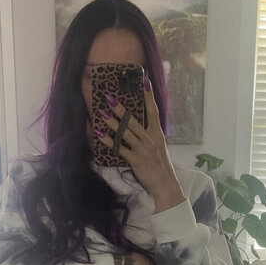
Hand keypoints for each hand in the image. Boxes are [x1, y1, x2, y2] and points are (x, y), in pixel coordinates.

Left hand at [96, 78, 184, 211]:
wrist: (165, 183)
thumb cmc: (160, 165)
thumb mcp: (159, 146)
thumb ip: (150, 135)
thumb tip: (138, 126)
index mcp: (157, 133)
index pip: (153, 111)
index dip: (148, 96)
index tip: (144, 81)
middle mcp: (150, 138)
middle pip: (133, 120)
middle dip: (120, 109)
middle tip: (109, 98)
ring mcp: (142, 149)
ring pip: (125, 132)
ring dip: (112, 122)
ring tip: (101, 113)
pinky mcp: (135, 160)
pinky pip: (120, 148)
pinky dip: (109, 141)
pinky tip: (100, 135)